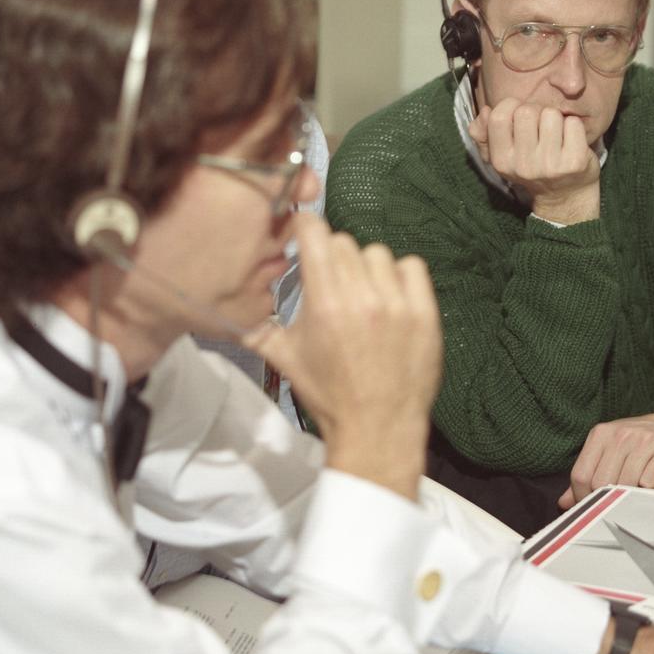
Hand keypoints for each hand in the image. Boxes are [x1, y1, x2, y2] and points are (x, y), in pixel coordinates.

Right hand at [243, 213, 442, 499]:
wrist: (377, 427)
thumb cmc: (329, 394)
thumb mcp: (284, 359)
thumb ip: (255, 327)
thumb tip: (229, 308)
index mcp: (324, 302)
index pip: (315, 232)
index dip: (306, 227)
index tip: (305, 232)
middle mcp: (361, 297)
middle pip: (344, 242)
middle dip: (333, 256)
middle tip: (332, 282)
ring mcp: (397, 304)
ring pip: (378, 253)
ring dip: (366, 268)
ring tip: (363, 295)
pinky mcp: (425, 312)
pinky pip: (412, 266)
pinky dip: (400, 276)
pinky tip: (390, 297)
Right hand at [469, 97, 600, 223]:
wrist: (564, 197)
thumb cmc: (531, 167)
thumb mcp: (501, 155)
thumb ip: (483, 133)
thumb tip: (486, 111)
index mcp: (501, 161)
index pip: (499, 116)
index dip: (511, 106)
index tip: (519, 114)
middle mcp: (523, 166)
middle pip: (527, 111)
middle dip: (536, 111)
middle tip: (541, 126)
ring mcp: (550, 165)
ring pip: (551, 114)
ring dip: (556, 119)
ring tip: (555, 135)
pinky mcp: (574, 163)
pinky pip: (573, 123)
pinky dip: (574, 126)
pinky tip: (571, 140)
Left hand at [558, 402, 653, 508]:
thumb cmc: (645, 443)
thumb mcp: (613, 451)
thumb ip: (589, 474)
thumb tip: (565, 502)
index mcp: (602, 434)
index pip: (581, 475)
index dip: (583, 498)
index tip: (592, 507)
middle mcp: (620, 434)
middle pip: (601, 482)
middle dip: (606, 500)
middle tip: (617, 504)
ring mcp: (644, 441)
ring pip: (625, 484)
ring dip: (630, 495)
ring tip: (636, 492)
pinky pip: (649, 483)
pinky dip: (649, 491)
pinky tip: (653, 484)